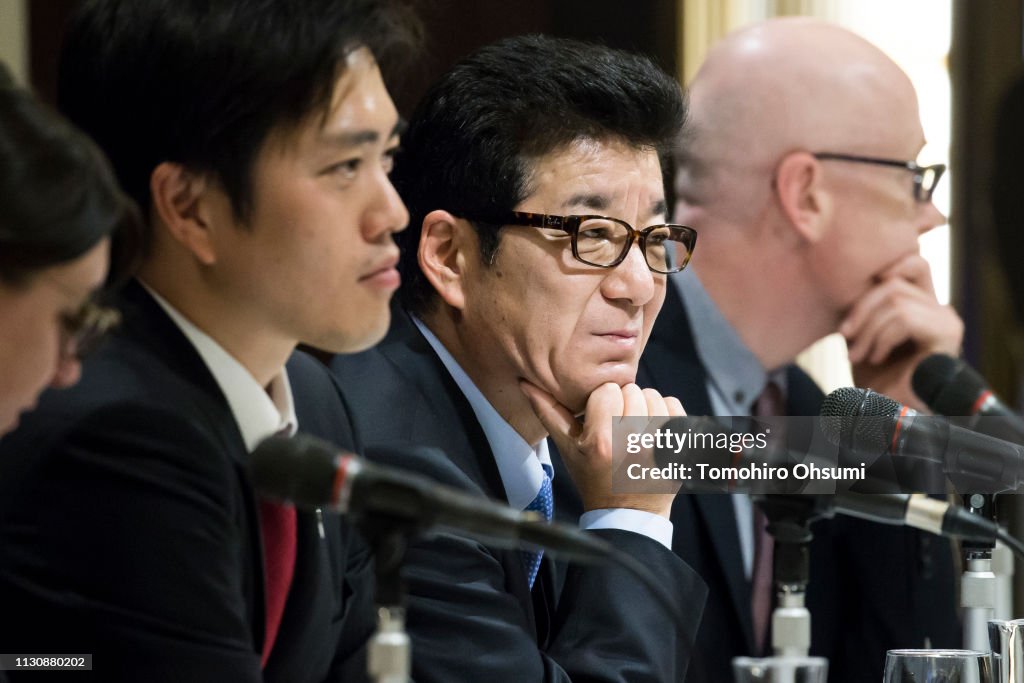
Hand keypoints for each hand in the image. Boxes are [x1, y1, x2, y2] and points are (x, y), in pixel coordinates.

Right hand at [520, 380, 684, 517]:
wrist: (628, 514)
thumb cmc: (594, 479)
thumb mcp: (566, 449)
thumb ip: (548, 412)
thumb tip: (527, 382)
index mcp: (602, 442)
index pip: (607, 390)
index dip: (602, 402)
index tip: (600, 420)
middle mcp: (633, 442)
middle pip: (631, 390)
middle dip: (623, 405)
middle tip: (618, 428)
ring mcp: (661, 445)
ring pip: (653, 395)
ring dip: (644, 408)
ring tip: (636, 430)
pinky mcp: (680, 448)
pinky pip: (674, 406)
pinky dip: (665, 414)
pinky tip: (654, 432)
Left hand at [840, 254, 962, 409]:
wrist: (885, 412)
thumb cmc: (872, 375)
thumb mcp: (860, 331)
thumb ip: (862, 303)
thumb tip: (846, 274)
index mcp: (922, 302)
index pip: (909, 262)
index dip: (879, 273)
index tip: (851, 312)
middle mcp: (939, 307)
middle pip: (895, 280)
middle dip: (861, 308)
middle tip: (845, 337)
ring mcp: (946, 319)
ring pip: (896, 300)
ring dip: (867, 330)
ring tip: (857, 355)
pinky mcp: (947, 333)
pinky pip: (904, 318)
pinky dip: (881, 338)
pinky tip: (875, 357)